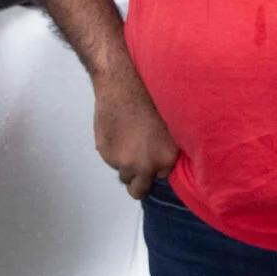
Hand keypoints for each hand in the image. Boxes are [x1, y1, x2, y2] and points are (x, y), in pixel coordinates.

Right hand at [92, 61, 178, 199]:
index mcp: (166, 159)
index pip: (161, 177)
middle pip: (138, 189)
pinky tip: (118, 131)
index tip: (153, 158)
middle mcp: (145, 166)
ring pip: (123, 173)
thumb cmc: (151, 99)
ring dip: (126, 164)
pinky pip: (110, 159)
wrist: (122, 86)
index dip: (156, 168)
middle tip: (138, 163)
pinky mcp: (106, 155)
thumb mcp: (170, 125)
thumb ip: (166, 149)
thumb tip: (161, 164)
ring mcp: (123, 162)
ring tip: (129, 140)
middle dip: (139, 180)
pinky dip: (113, 150)